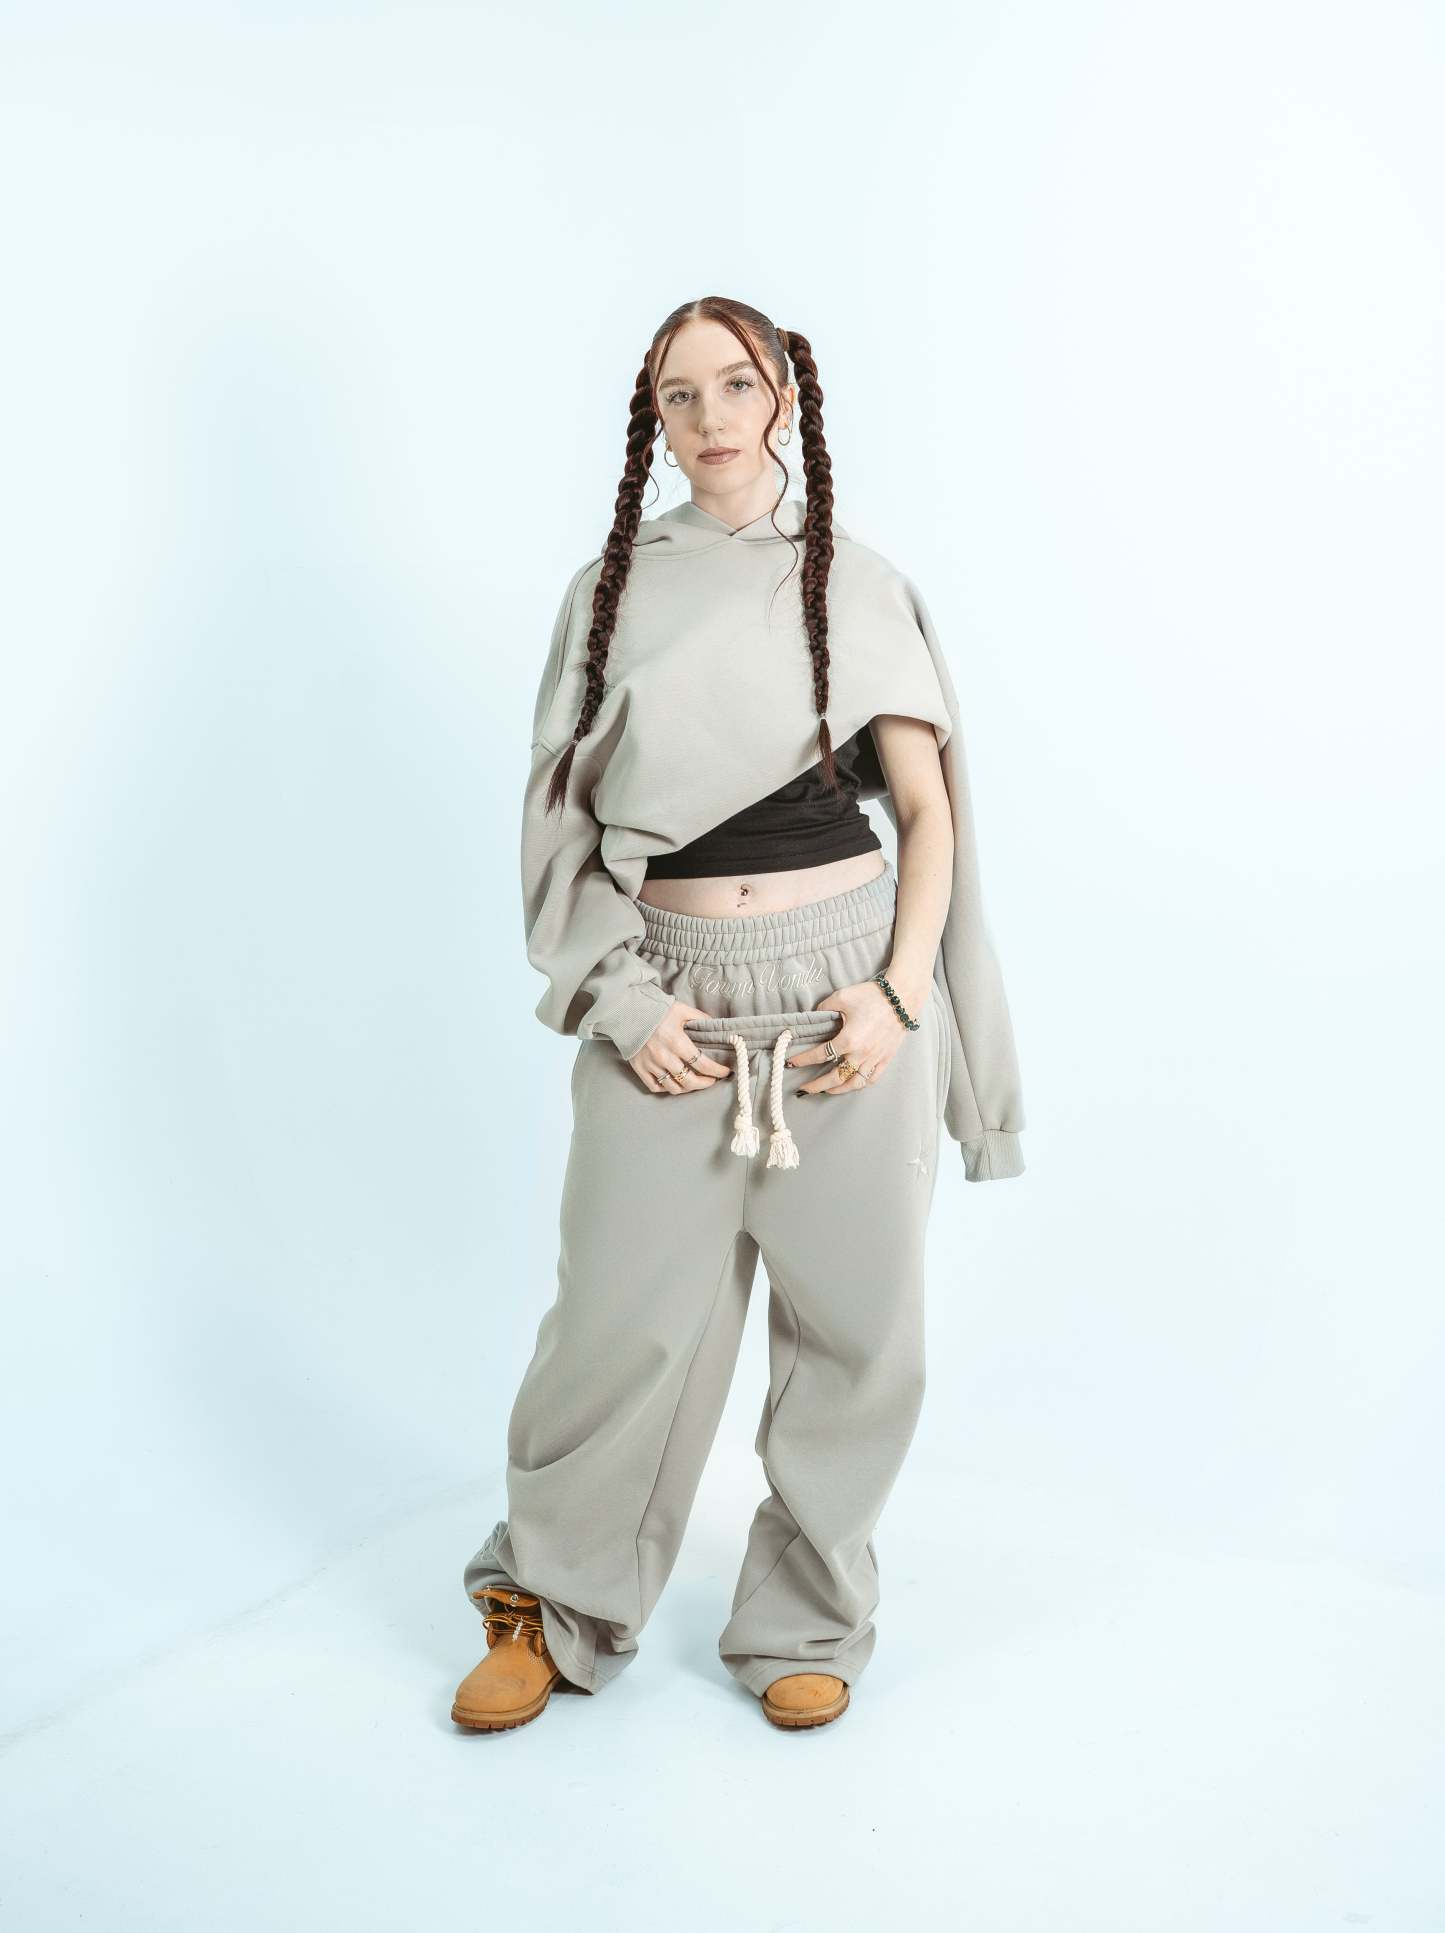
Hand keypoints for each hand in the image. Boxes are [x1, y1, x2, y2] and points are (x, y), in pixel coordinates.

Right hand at [627, 999, 733, 1094]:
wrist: (627, 1011)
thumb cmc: (656, 1010)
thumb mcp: (681, 1010)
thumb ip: (700, 1018)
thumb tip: (716, 1025)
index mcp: (677, 1042)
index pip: (703, 1064)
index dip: (717, 1071)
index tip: (725, 1072)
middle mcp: (665, 1057)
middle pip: (690, 1081)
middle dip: (705, 1083)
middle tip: (712, 1080)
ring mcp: (651, 1065)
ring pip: (674, 1088)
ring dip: (688, 1088)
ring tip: (695, 1082)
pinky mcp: (640, 1069)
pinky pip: (655, 1087)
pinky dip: (667, 1088)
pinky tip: (674, 1083)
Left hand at [784, 976, 923, 1095]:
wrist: (902, 997)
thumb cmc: (872, 996)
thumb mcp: (842, 997)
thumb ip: (824, 1008)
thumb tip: (815, 1016)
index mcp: (848, 1040)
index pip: (819, 1055)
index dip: (802, 1060)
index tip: (791, 1063)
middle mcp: (860, 1054)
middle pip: (834, 1077)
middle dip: (816, 1085)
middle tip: (804, 1088)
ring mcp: (874, 1059)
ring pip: (853, 1083)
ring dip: (837, 1089)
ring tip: (825, 1091)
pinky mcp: (886, 1059)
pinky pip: (871, 1079)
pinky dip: (859, 1085)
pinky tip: (851, 1085)